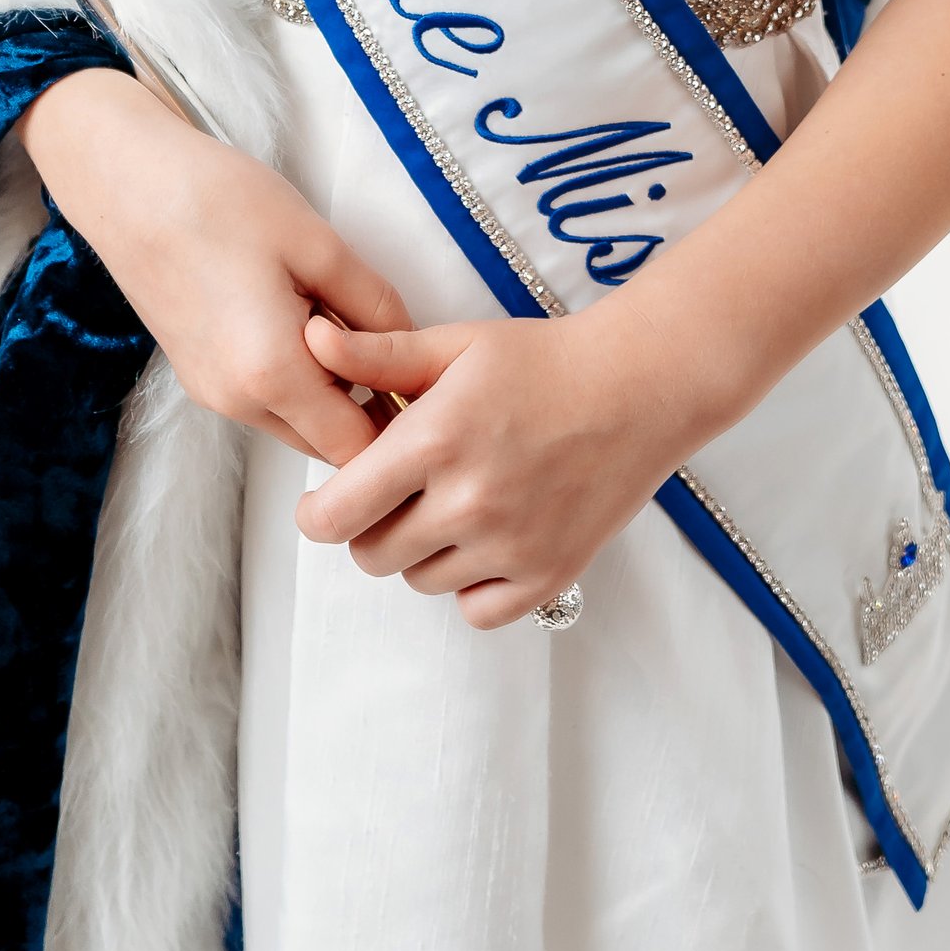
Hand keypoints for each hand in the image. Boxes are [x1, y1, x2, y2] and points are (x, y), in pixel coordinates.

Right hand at [21, 71, 408, 461]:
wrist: (128, 184)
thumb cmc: (218, 202)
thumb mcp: (317, 242)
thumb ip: (373, 303)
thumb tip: (408, 342)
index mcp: (272, 375)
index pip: (356, 449)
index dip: (397, 420)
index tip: (418, 376)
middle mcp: (237, 401)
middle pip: (326, 442)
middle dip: (365, 406)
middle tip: (385, 337)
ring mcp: (212, 392)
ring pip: (295, 421)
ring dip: (328, 388)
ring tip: (334, 311)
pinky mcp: (197, 374)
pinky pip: (263, 398)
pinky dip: (293, 375)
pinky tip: (295, 310)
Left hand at [295, 304, 698, 627]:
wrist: (637, 389)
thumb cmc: (543, 361)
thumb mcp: (456, 344)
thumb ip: (378, 354)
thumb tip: (311, 340)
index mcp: (436, 440)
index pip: (337, 514)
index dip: (318, 512)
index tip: (326, 500)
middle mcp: (469, 502)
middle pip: (373, 554)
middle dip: (370, 525)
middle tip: (397, 491)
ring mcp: (510, 546)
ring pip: (420, 580)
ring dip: (421, 551)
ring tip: (450, 502)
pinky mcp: (547, 576)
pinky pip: (476, 610)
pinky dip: (470, 585)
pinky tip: (484, 540)